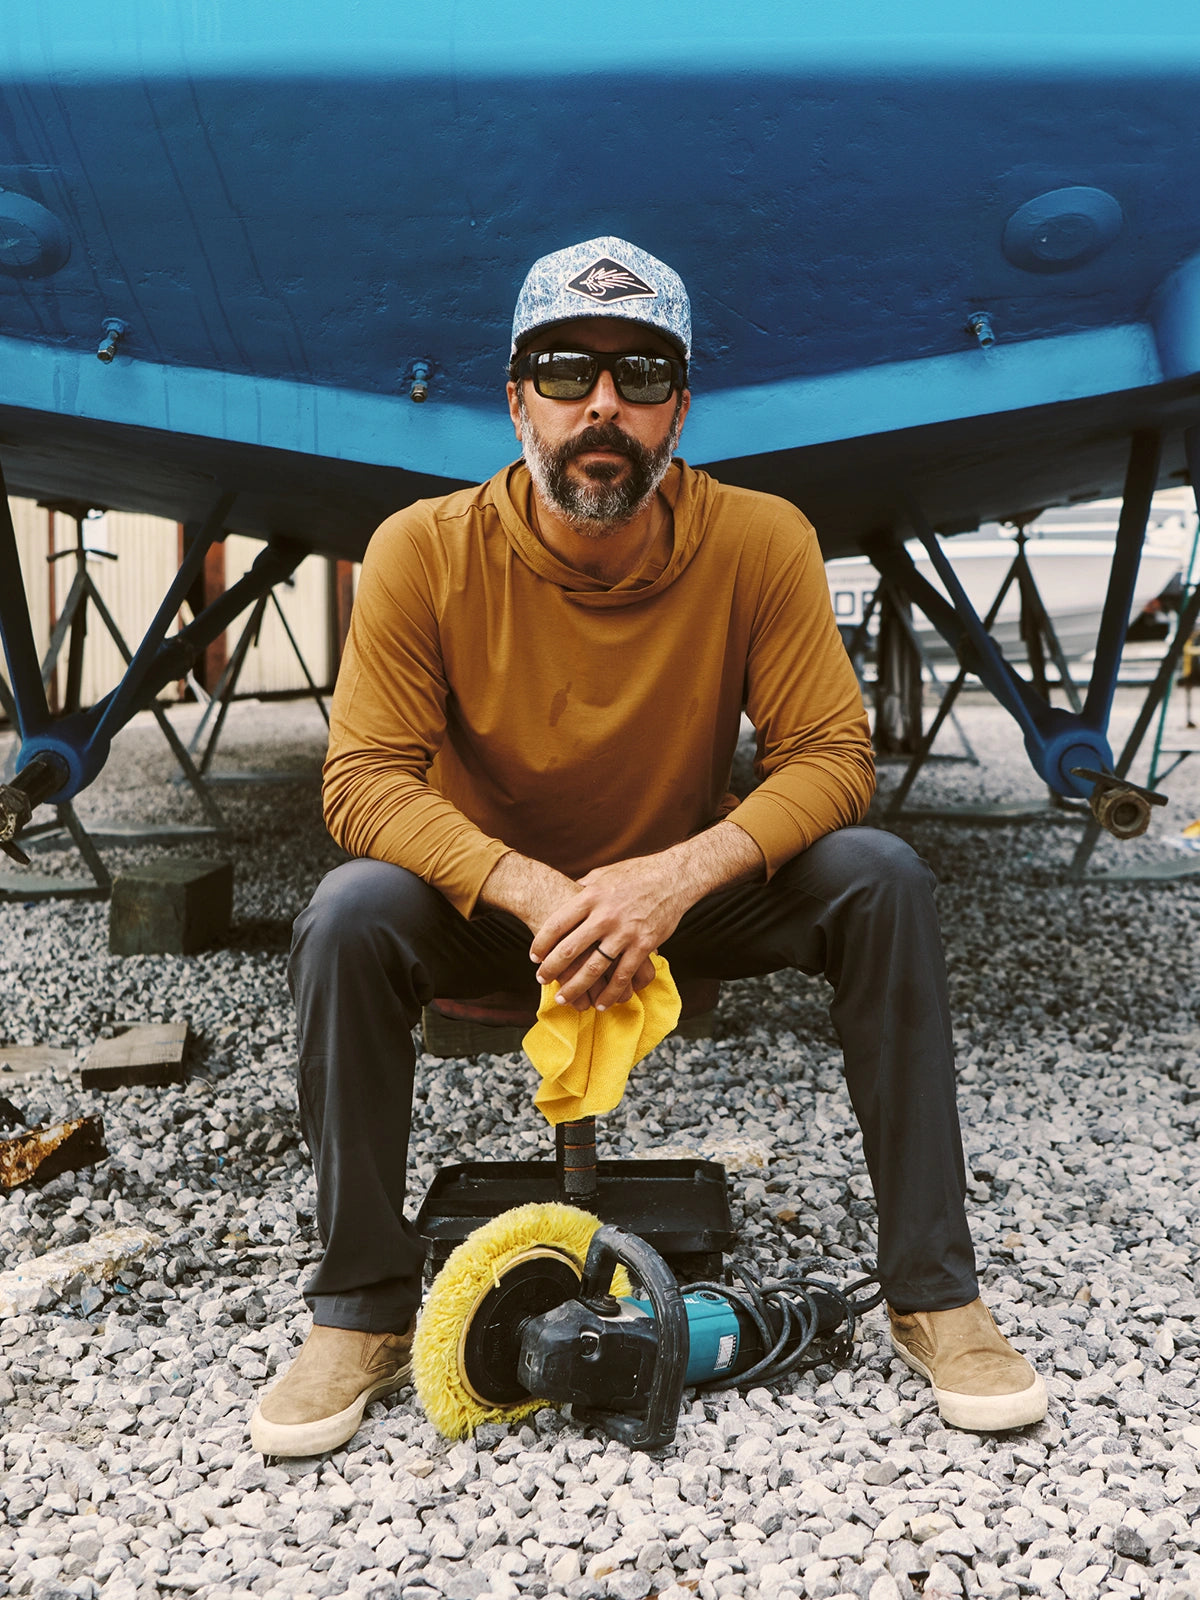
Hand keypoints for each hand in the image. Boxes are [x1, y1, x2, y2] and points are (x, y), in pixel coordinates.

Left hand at [530, 854, 687, 1011]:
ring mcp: (625, 932)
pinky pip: (623, 975)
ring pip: (594, 968)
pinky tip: (600, 1003)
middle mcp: (605, 915)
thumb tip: (565, 893)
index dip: (542, 942)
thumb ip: (584, 887)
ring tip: (563, 997)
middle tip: (542, 979)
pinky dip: (610, 992)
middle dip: (552, 968)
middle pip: (570, 948)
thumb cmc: (636, 874)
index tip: (534, 956)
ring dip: (576, 986)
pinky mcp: (644, 945)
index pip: (557, 923)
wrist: (673, 877)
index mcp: (591, 896)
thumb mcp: (604, 874)